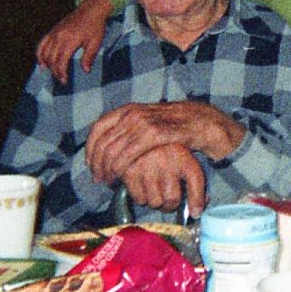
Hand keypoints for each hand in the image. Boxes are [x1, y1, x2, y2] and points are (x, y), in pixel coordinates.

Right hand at [36, 0, 112, 83]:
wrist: (91, 9)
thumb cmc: (95, 26)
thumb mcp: (95, 42)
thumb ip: (89, 56)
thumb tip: (85, 70)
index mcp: (70, 40)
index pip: (61, 60)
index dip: (61, 72)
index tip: (64, 80)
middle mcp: (59, 36)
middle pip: (52, 58)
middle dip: (55, 70)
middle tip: (60, 79)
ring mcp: (54, 32)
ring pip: (45, 51)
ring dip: (46, 63)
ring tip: (50, 72)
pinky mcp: (53, 30)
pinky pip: (42, 43)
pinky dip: (39, 53)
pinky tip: (41, 61)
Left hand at [85, 101, 244, 184]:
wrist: (200, 121)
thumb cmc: (174, 125)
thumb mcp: (147, 120)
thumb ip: (129, 128)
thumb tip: (110, 142)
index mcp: (128, 110)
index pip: (97, 129)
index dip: (90, 149)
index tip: (91, 164)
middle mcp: (132, 114)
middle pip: (102, 143)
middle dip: (97, 164)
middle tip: (98, 179)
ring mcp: (142, 123)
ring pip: (111, 151)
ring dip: (106, 170)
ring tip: (107, 181)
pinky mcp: (154, 135)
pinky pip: (127, 156)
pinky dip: (118, 169)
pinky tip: (119, 178)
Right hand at [120, 145, 209, 215]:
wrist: (134, 132)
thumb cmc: (162, 149)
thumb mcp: (181, 156)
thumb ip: (193, 182)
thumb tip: (196, 211)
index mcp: (183, 154)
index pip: (195, 181)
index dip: (197, 201)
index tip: (195, 212)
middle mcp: (166, 160)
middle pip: (172, 199)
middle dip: (169, 203)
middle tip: (167, 197)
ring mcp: (147, 166)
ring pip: (154, 202)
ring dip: (154, 200)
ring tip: (153, 189)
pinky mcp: (129, 171)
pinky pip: (139, 198)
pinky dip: (140, 197)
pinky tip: (141, 185)